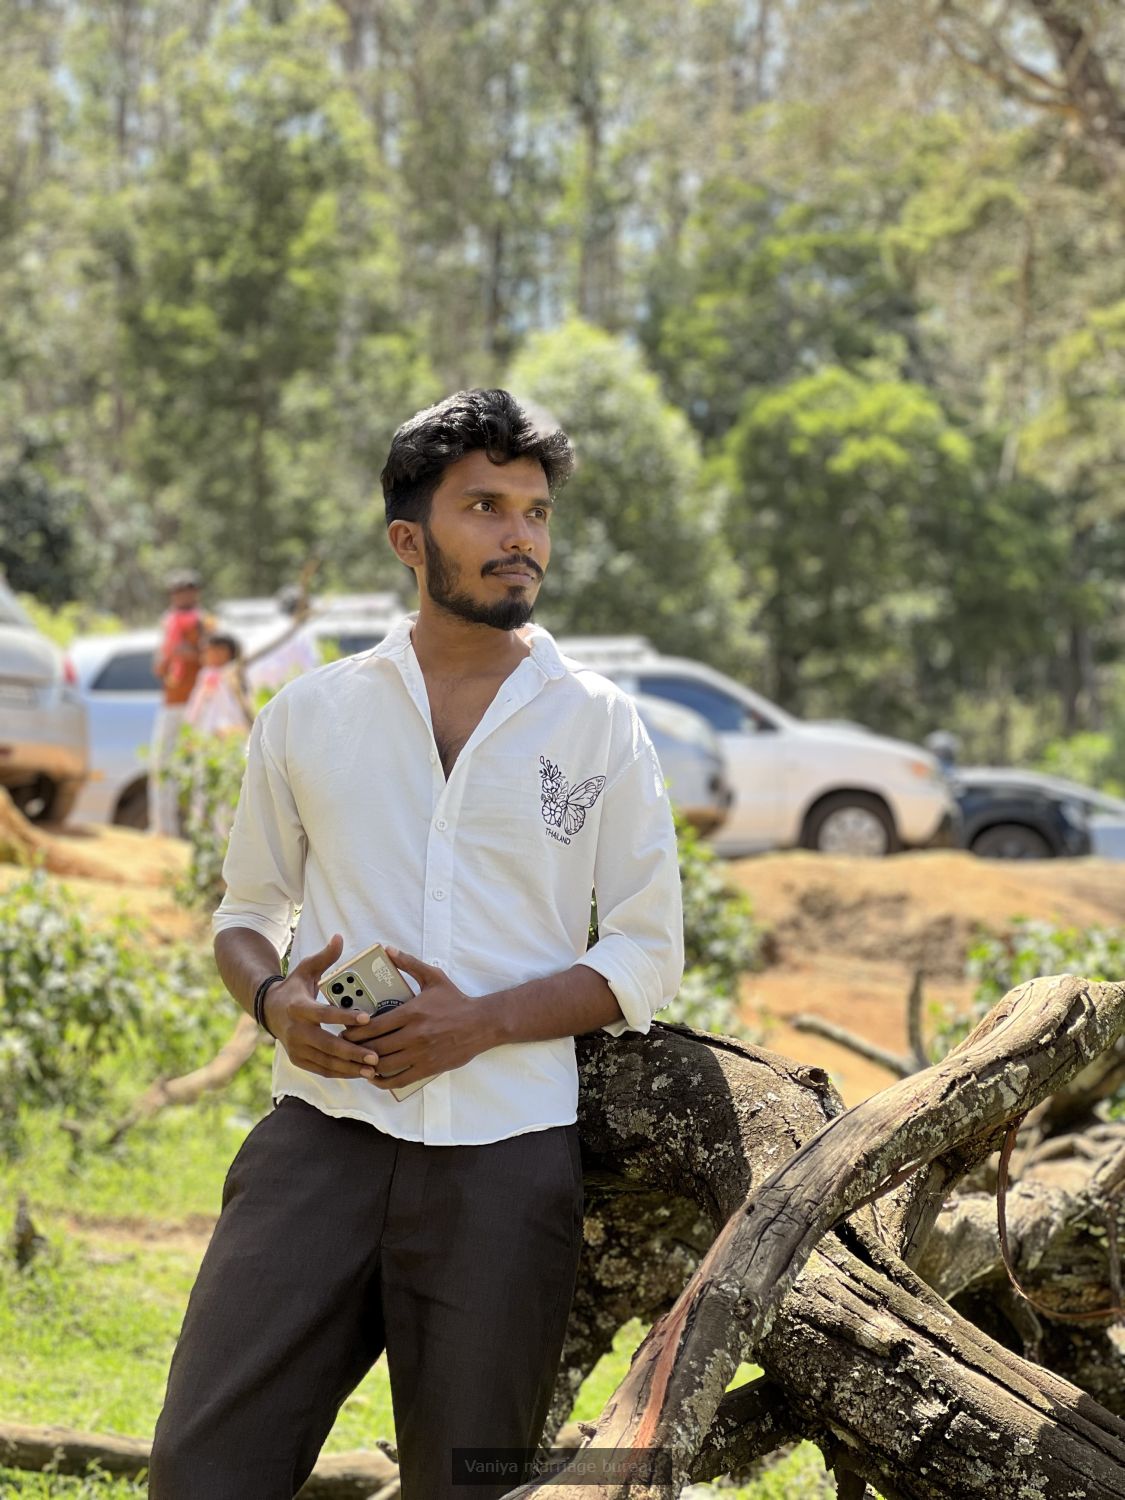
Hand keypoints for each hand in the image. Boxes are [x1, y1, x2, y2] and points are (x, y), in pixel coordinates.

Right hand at [263, 933, 383, 1081]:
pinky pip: (321, 1070)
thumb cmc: (295, 988)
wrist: (269, 1010)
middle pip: (327, 1045)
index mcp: (299, 1007)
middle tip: (375, 1055)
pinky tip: (359, 1073)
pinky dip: (340, 1073)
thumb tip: (339, 937)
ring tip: (373, 1069)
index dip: (345, 1016)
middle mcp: (296, 1031)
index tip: (367, 1018)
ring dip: (350, 1067)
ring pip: (326, 1062)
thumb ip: (325, 957)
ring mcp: (296, 1048)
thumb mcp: (306, 969)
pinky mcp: (298, 1060)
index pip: (324, 1014)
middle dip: (352, 1052)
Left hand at [340, 948, 494, 1089]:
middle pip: (375, 1047)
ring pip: (385, 1065)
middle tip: (345, 1046)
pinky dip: (383, 1081)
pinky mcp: (428, 1068)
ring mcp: (421, 1054)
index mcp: (412, 1012)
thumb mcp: (433, 977)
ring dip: (367, 1065)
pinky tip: (374, 1076)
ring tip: (357, 1061)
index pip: (374, 1026)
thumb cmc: (455, 1000)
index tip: (344, 1030)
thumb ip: (409, 964)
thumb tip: (388, 950)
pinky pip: (400, 1080)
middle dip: (356, 1048)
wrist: (482, 1023)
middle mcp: (414, 1035)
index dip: (355, 1031)